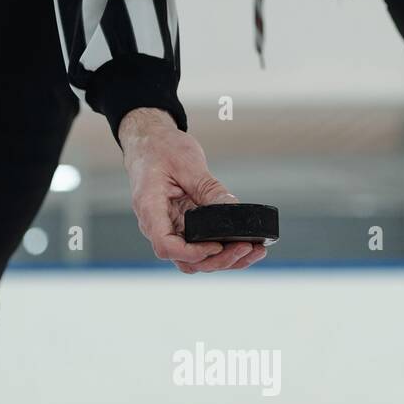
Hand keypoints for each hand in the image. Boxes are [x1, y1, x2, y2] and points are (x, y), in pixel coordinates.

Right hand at [119, 108, 266, 272]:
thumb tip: (233, 209)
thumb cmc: (161, 149)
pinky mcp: (183, 228)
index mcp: (150, 209)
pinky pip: (201, 248)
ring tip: (254, 250)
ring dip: (225, 261)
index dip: (193, 252)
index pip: (166, 245)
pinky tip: (246, 247)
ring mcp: (171, 230)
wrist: (150, 143)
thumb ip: (209, 189)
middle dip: (218, 260)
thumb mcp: (187, 163)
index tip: (218, 245)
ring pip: (195, 260)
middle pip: (185, 260)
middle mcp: (158, 226)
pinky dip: (223, 252)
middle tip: (246, 248)